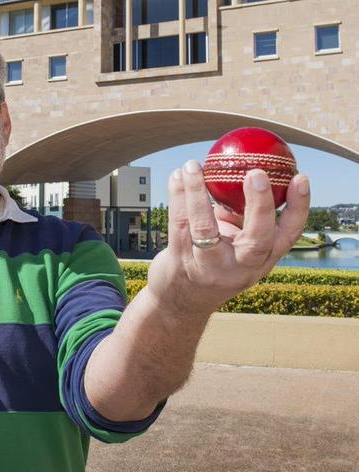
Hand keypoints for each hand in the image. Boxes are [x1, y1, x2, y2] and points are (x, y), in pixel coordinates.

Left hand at [146, 159, 309, 317]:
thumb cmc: (213, 260)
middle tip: (256, 173)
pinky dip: (178, 196)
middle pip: (257, 240)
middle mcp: (240, 268)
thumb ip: (243, 216)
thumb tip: (246, 169)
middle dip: (260, 205)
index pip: (288, 236)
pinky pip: (179, 223)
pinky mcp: (181, 262)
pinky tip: (178, 176)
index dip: (298, 208)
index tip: (301, 178)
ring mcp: (210, 267)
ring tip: (193, 165)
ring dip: (197, 192)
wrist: (179, 299)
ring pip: (204, 227)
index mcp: (261, 260)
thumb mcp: (236, 245)